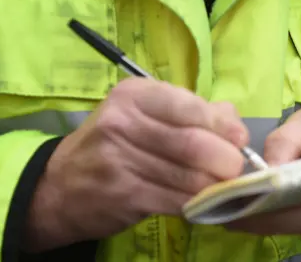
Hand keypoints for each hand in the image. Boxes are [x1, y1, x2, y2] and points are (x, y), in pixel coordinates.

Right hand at [24, 78, 247, 251]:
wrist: (61, 186)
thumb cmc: (112, 144)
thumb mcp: (143, 115)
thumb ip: (190, 111)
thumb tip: (233, 121)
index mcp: (134, 96)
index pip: (189, 106)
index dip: (222, 125)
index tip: (240, 139)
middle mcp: (123, 123)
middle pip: (193, 144)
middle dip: (226, 159)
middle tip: (235, 168)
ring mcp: (120, 161)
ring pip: (189, 177)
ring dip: (216, 186)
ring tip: (222, 186)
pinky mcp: (124, 196)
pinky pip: (177, 201)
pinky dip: (198, 204)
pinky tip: (202, 202)